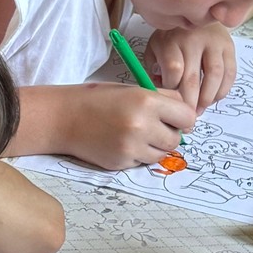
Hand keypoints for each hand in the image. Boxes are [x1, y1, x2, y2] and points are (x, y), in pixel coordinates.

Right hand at [66, 83, 197, 169]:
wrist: (64, 117)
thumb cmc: (98, 100)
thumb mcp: (132, 89)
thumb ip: (162, 99)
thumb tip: (187, 116)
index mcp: (146, 101)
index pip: (187, 117)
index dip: (183, 118)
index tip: (175, 119)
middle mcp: (141, 125)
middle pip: (175, 140)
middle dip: (168, 134)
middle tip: (152, 127)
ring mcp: (131, 147)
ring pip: (160, 154)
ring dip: (154, 147)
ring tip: (135, 135)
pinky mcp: (121, 163)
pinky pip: (141, 162)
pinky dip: (136, 155)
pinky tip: (120, 142)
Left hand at [145, 21, 236, 112]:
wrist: (196, 13)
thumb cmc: (171, 37)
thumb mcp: (155, 48)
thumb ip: (154, 71)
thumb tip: (162, 96)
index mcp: (171, 41)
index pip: (173, 72)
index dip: (172, 92)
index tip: (170, 103)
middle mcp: (193, 40)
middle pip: (193, 79)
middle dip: (189, 104)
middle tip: (187, 118)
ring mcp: (214, 42)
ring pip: (214, 77)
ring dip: (207, 99)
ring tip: (200, 110)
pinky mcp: (229, 47)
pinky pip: (229, 74)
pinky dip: (222, 90)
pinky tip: (213, 98)